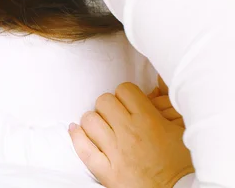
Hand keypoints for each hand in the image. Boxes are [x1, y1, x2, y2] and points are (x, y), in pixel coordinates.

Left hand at [69, 82, 193, 187]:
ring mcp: (115, 152)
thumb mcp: (182, 129)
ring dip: (94, 121)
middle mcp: (129, 133)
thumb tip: (154, 87)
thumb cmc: (182, 163)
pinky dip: (77, 137)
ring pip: (90, 120)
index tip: (128, 104)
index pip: (124, 90)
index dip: (125, 95)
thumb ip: (167, 106)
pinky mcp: (106, 171)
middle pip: (104, 101)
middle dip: (108, 106)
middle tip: (115, 116)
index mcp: (149, 120)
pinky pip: (83, 148)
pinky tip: (76, 130)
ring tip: (100, 126)